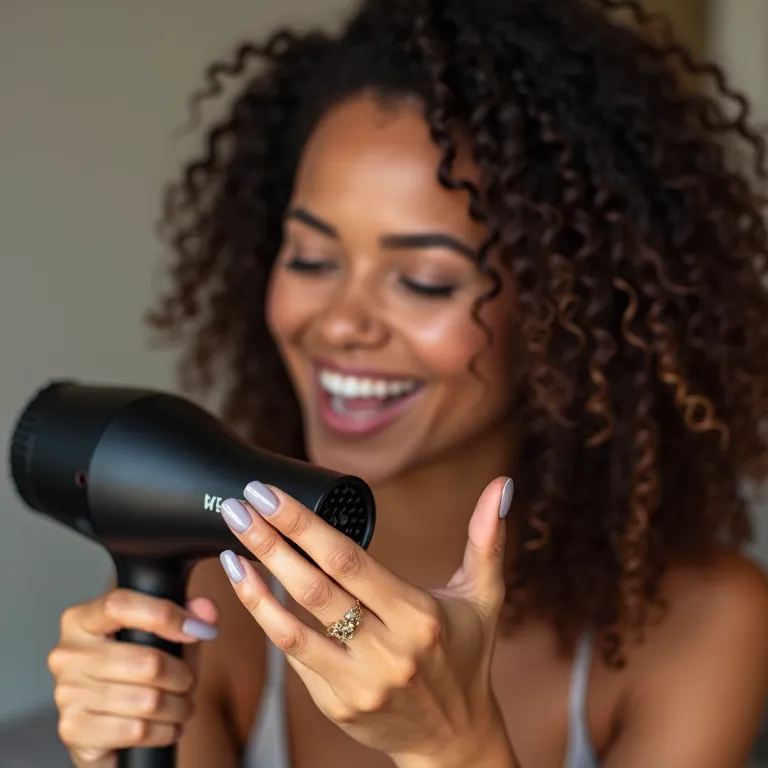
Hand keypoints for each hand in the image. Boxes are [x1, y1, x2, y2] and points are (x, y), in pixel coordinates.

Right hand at [48, 588, 218, 767]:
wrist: (105, 725)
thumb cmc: (135, 667)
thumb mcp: (164, 633)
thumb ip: (188, 612)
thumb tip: (206, 612)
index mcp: (82, 618)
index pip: (120, 604)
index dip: (166, 615)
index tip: (198, 630)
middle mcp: (67, 653)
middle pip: (146, 661)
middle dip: (183, 676)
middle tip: (189, 681)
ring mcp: (66, 692)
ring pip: (148, 700)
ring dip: (178, 707)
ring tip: (181, 705)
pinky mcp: (73, 729)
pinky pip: (137, 730)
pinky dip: (164, 731)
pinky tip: (167, 727)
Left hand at [218, 476, 515, 764]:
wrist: (454, 739)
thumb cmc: (466, 656)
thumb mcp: (484, 598)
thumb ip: (486, 540)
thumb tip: (501, 486)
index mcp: (419, 616)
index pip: (350, 562)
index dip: (305, 527)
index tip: (271, 496)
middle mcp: (388, 652)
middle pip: (315, 590)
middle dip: (270, 544)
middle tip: (238, 507)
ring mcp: (359, 683)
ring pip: (293, 631)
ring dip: (256, 589)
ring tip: (230, 552)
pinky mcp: (337, 705)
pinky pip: (296, 659)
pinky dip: (269, 623)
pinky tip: (250, 592)